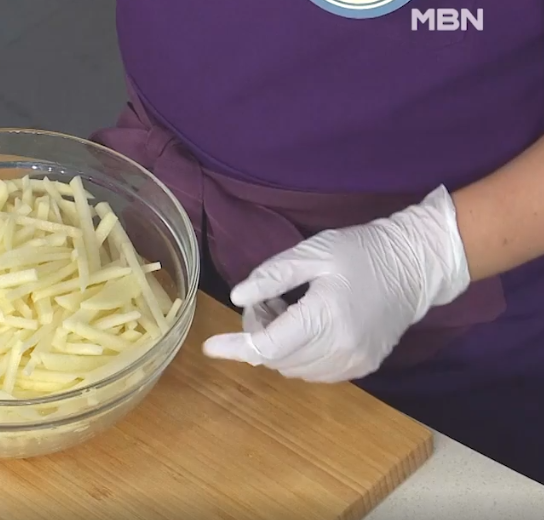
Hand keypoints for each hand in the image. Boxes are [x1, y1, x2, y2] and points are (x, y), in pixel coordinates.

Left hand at [202, 186, 471, 382]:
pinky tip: (305, 325)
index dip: (235, 347)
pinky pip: (314, 371)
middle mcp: (340, 348)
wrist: (415, 265)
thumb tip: (237, 298)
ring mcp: (354, 362)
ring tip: (287, 309)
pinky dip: (299, 354)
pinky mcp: (363, 367)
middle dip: (259, 335)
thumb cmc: (361, 251)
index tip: (209, 347)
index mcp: (325, 317)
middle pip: (277, 358)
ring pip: (293, 368)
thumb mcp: (312, 253)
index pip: (268, 345)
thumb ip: (272, 276)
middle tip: (266, 301)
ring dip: (278, 346)